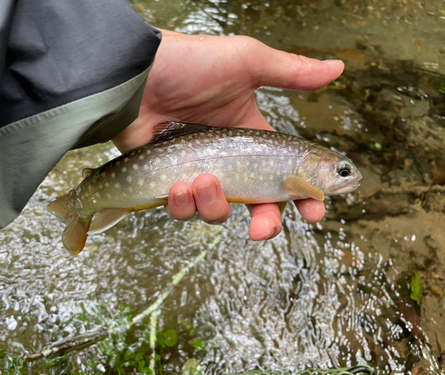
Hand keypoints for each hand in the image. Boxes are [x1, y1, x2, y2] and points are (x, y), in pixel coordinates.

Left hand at [113, 29, 343, 239]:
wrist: (136, 75)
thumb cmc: (190, 64)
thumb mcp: (247, 62)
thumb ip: (291, 72)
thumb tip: (338, 68)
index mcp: (252, 138)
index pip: (285, 175)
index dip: (303, 196)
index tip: (314, 211)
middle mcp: (228, 161)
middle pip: (256, 206)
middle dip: (264, 224)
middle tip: (261, 230)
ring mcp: (198, 174)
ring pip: (217, 212)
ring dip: (214, 205)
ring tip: (201, 179)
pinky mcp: (169, 183)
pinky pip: (183, 210)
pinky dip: (182, 204)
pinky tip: (177, 184)